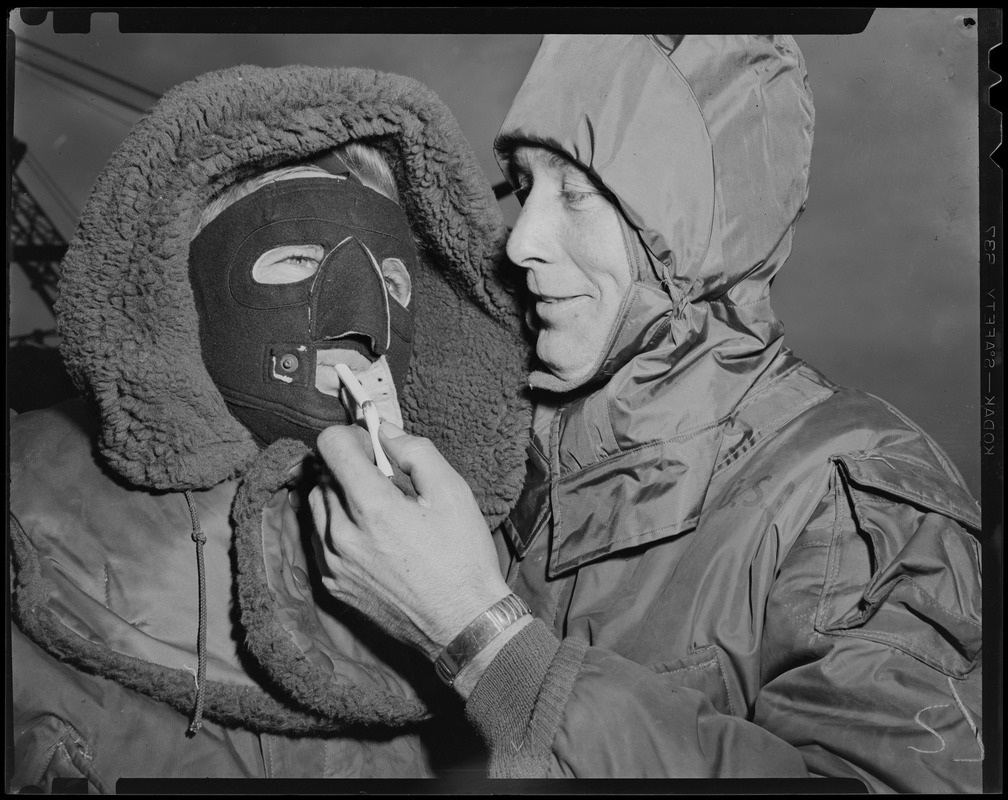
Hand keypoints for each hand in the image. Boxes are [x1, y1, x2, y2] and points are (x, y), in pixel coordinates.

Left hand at [309, 422, 511, 662]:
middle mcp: (341, 535)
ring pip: (318, 507)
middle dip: (350, 469)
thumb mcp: (452, 492)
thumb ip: (415, 452)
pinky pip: (321, 540)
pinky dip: (338, 528)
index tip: (375, 448)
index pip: (330, 445)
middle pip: (322, 475)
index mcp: (370, 507)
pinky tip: (373, 537)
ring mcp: (333, 563)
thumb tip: (385, 432)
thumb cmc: (462, 558)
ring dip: (341, 497)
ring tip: (380, 511)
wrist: (462, 624)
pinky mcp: (334, 584)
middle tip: (388, 482)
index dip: (353, 436)